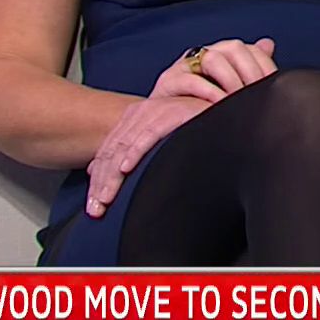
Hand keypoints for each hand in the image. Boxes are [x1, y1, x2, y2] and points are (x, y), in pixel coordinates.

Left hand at [85, 95, 208, 217]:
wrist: (227, 117)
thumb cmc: (197, 130)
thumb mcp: (161, 141)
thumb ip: (134, 151)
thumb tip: (104, 171)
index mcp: (135, 118)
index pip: (107, 152)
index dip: (97, 181)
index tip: (92, 207)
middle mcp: (142, 113)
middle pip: (111, 151)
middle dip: (101, 183)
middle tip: (96, 209)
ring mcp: (158, 111)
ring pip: (125, 146)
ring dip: (113, 175)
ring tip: (106, 198)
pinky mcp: (174, 112)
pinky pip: (149, 133)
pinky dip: (136, 151)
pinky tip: (126, 168)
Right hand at [168, 37, 277, 97]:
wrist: (165, 121)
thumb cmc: (201, 105)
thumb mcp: (229, 88)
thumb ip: (249, 67)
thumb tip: (268, 44)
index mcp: (223, 54)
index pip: (250, 49)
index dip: (264, 66)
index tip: (272, 87)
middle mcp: (204, 54)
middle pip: (234, 48)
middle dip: (250, 73)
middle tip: (256, 97)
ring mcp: (185, 65)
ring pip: (213, 59)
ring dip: (230, 81)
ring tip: (237, 101)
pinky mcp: (168, 81)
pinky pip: (191, 80)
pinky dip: (209, 93)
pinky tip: (218, 106)